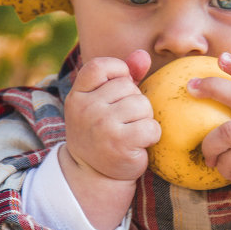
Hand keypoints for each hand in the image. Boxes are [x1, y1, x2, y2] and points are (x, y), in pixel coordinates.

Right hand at [61, 49, 160, 229]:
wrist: (94, 174)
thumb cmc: (102, 132)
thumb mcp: (103, 102)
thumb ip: (122, 76)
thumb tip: (142, 55)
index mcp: (78, 95)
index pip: (101, 66)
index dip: (118, 71)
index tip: (120, 88)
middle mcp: (87, 108)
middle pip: (129, 87)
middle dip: (134, 102)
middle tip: (122, 121)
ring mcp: (102, 125)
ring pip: (143, 105)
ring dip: (144, 119)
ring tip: (131, 132)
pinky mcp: (121, 144)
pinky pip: (152, 127)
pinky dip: (152, 136)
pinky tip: (139, 144)